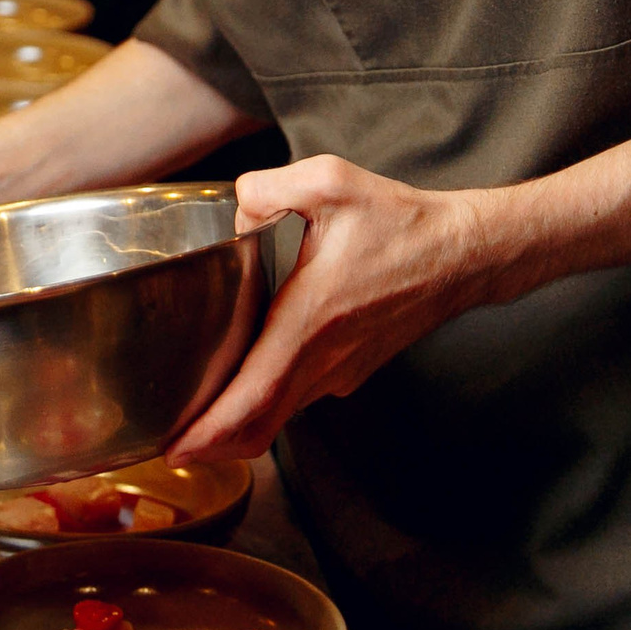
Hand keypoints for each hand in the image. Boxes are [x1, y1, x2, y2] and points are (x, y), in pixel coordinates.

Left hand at [164, 155, 494, 465]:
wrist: (462, 254)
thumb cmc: (402, 222)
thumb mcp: (329, 181)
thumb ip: (265, 188)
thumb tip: (236, 215)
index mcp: (311, 320)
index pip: (254, 395)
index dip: (211, 429)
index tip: (174, 448)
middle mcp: (325, 358)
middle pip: (258, 424)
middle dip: (211, 443)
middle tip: (168, 445)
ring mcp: (340, 370)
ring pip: (279, 414)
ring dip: (237, 424)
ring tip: (193, 416)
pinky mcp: (351, 368)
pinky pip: (299, 395)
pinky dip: (265, 402)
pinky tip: (243, 381)